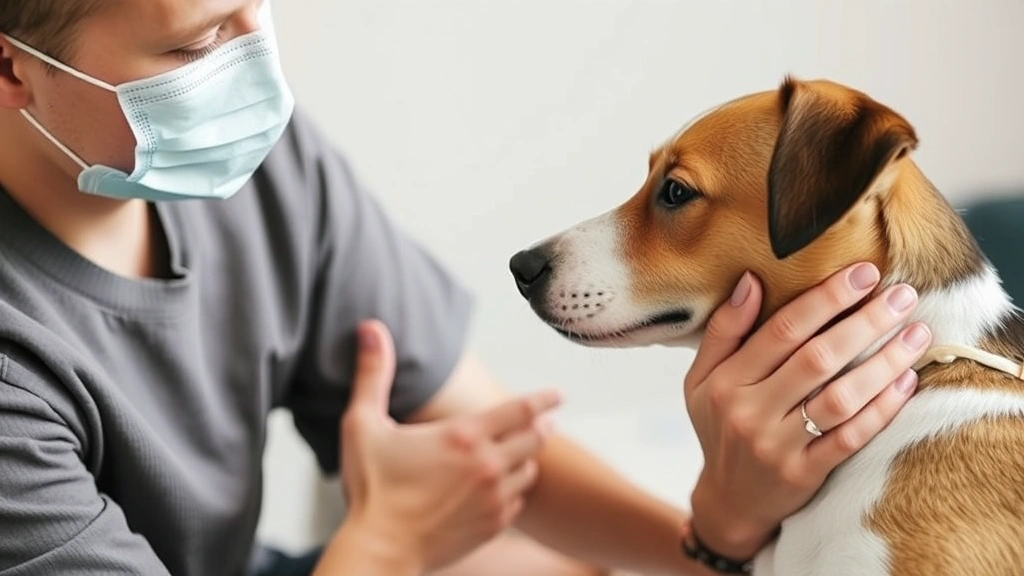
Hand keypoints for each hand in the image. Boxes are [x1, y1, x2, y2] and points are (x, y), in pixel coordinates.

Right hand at [338, 319, 560, 572]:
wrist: (381, 549)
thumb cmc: (370, 489)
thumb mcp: (364, 424)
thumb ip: (372, 375)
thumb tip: (371, 329)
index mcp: (463, 436)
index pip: (519, 409)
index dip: (543, 399)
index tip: (559, 394)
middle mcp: (487, 465)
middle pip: (533, 439)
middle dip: (541, 427)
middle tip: (547, 422)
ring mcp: (493, 498)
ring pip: (528, 471)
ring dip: (528, 459)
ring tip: (525, 454)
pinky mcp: (492, 526)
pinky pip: (518, 503)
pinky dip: (516, 492)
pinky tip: (507, 490)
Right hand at [683, 263, 930, 558]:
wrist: (729, 500)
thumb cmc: (721, 425)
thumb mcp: (701, 378)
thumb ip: (723, 331)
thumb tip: (750, 281)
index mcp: (724, 382)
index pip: (780, 332)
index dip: (824, 299)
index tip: (863, 274)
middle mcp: (749, 412)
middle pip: (816, 359)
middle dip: (864, 322)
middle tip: (903, 295)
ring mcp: (777, 446)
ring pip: (839, 398)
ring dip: (883, 363)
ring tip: (917, 333)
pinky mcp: (804, 474)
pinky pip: (850, 437)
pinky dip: (881, 408)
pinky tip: (906, 381)